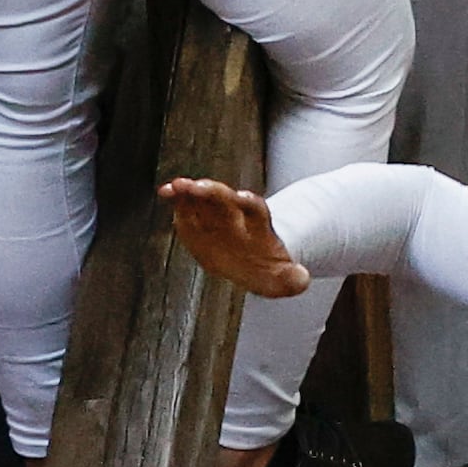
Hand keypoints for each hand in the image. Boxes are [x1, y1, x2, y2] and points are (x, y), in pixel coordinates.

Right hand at [159, 177, 316, 297]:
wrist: (252, 263)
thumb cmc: (267, 271)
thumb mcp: (282, 279)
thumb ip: (291, 279)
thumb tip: (303, 279)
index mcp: (258, 226)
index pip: (256, 210)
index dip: (249, 203)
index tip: (243, 196)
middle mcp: (236, 215)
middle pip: (225, 198)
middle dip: (211, 191)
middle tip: (195, 186)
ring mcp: (214, 215)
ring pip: (202, 198)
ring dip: (189, 191)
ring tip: (173, 187)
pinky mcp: (197, 219)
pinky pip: (186, 206)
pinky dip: (177, 199)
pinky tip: (164, 192)